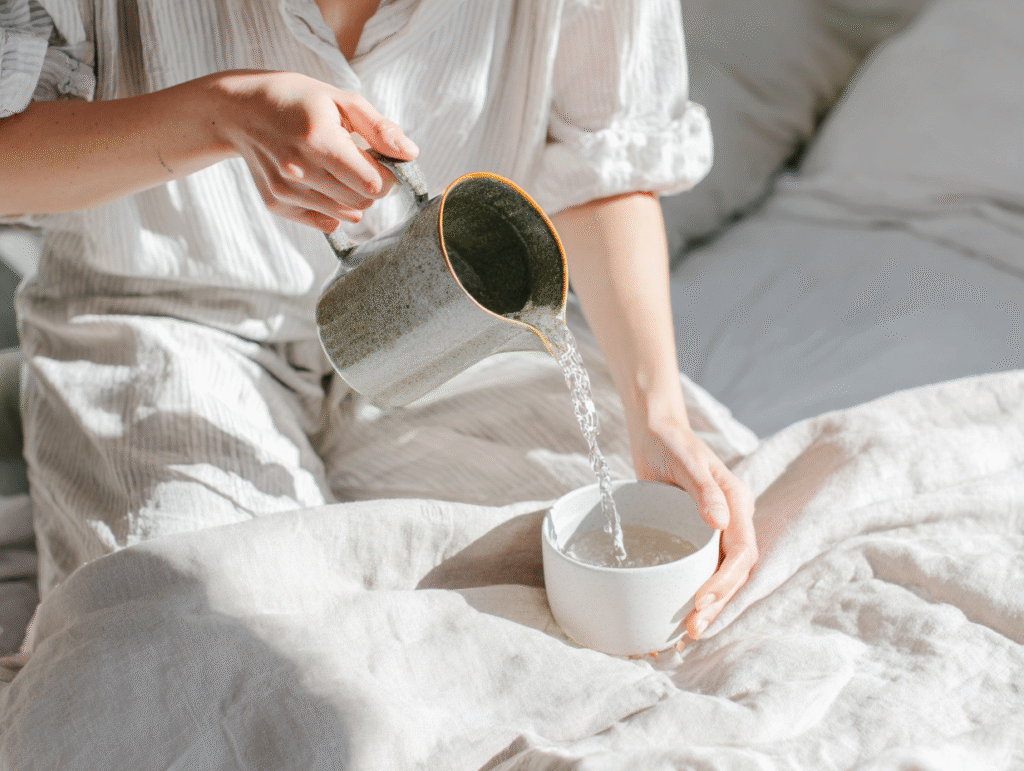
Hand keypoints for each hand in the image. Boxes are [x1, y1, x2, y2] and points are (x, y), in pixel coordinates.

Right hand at [206, 70, 418, 231]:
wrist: (242, 110)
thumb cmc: (299, 101)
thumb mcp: (342, 101)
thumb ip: (379, 129)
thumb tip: (411, 154)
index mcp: (319, 141)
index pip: (374, 184)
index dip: (387, 176)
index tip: (380, 161)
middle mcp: (299, 171)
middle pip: (362, 203)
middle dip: (370, 186)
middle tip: (357, 163)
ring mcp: (285, 191)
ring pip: (345, 216)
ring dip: (351, 197)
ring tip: (336, 169)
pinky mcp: (277, 204)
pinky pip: (324, 223)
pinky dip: (331, 208)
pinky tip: (319, 181)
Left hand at [632, 413, 757, 642]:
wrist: (655, 432)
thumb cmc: (670, 442)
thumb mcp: (685, 462)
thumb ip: (704, 489)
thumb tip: (720, 521)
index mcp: (737, 502)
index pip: (742, 552)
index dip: (725, 581)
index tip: (701, 600)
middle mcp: (732, 519)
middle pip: (735, 570)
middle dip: (719, 603)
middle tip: (693, 629)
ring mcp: (716, 528)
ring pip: (720, 573)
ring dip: (710, 604)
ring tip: (687, 632)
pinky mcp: (697, 534)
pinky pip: (702, 567)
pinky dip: (694, 590)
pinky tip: (678, 613)